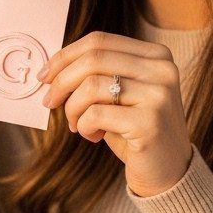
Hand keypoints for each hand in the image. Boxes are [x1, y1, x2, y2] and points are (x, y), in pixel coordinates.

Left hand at [40, 31, 192, 197]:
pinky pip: (96, 114)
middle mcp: (162, 70)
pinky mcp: (149, 123)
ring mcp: (159, 95)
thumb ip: (97, 74)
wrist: (168, 172)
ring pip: (91, 86)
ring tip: (77, 125)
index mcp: (156, 55)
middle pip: (93, 59)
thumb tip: (51, 68)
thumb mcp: (119, 94)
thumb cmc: (135, 131)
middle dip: (61, 81)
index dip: (65, 56)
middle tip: (49, 101)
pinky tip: (92, 136)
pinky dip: (83, 126)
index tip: (45, 76)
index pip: (99, 41)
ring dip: (73, 109)